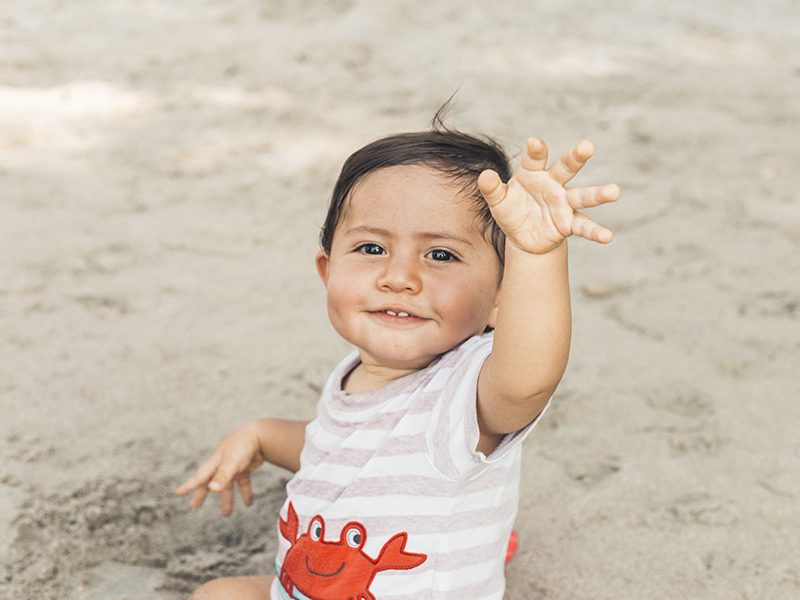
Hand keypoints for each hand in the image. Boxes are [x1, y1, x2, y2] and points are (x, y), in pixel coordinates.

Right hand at [176, 422, 265, 516]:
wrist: (261, 435)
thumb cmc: (243, 446)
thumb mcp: (231, 462)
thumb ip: (223, 476)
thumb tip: (212, 489)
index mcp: (215, 463)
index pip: (200, 477)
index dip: (189, 485)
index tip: (179, 493)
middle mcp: (222, 465)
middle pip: (210, 483)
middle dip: (202, 494)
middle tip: (194, 506)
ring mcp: (233, 467)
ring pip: (228, 487)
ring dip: (227, 500)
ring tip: (226, 514)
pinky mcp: (245, 468)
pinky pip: (243, 483)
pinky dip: (245, 493)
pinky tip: (248, 504)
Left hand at [478, 137, 619, 254]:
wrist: (523, 235)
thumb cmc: (512, 210)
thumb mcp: (498, 201)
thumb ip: (492, 189)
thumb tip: (484, 176)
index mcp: (533, 172)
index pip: (535, 158)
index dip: (535, 150)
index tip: (534, 143)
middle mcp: (553, 184)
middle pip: (566, 167)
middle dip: (576, 157)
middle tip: (587, 146)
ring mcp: (564, 203)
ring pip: (583, 195)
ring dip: (598, 194)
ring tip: (614, 191)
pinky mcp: (569, 223)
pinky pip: (584, 226)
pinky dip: (595, 232)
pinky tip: (607, 237)